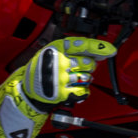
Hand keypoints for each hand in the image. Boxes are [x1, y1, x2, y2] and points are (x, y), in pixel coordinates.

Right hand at [0, 37, 116, 137]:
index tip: (110, 50)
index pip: (81, 45)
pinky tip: (73, 88)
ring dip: (84, 79)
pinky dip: (82, 90)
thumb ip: (73, 50)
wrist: (27, 91)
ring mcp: (60, 79)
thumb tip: (99, 52)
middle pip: (88, 63)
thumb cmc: (42, 70)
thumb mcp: (52, 53)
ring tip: (72, 78)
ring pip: (87, 78)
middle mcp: (58, 63)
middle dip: (88, 66)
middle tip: (78, 68)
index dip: (98, 47)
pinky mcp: (62, 93)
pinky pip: (83, 91)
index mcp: (55, 49)